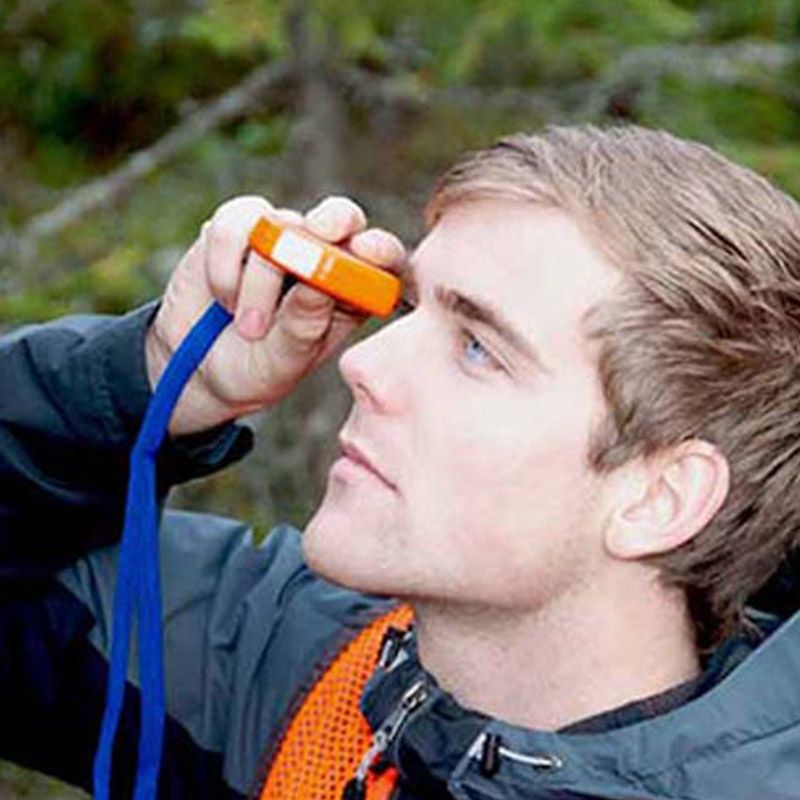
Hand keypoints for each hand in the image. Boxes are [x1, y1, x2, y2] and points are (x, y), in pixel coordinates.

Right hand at [145, 195, 405, 434]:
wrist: (200, 369)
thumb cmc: (258, 368)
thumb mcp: (285, 360)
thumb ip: (304, 325)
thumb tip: (318, 283)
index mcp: (350, 291)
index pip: (381, 258)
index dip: (380, 249)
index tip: (366, 253)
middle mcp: (320, 257)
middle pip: (341, 217)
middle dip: (335, 221)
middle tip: (321, 235)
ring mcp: (280, 238)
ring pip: (281, 227)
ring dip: (261, 280)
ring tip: (250, 327)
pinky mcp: (236, 227)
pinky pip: (234, 223)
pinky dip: (225, 262)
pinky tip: (225, 298)